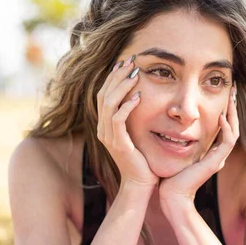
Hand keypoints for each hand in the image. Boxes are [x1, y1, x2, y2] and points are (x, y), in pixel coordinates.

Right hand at [96, 55, 159, 188]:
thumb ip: (134, 116)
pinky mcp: (118, 144)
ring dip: (122, 86)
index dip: (113, 77)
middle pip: (103, 95)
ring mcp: (108, 137)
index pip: (103, 94)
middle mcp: (103, 129)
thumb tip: (140, 95)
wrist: (141, 183)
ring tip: (136, 74)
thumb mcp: (136, 133)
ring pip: (109, 104)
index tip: (125, 62)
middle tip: (131, 61)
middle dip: (117, 76)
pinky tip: (139, 96)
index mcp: (105, 126)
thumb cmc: (143, 159)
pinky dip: (127, 106)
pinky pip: (118, 120)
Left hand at [159, 86, 238, 209]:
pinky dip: (226, 128)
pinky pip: (227, 142)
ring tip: (231, 97)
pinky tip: (221, 116)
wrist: (172, 196)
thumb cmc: (170, 176)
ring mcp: (219, 159)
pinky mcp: (216, 163)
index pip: (224, 127)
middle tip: (233, 90)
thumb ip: (179, 141)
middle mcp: (218, 155)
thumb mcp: (176, 153)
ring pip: (234, 132)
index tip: (223, 95)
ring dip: (233, 114)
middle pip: (233, 127)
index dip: (225, 111)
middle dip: (233, 108)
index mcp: (211, 152)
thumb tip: (171, 127)